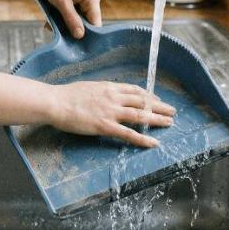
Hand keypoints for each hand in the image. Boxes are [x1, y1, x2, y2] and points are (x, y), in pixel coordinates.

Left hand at [36, 0, 101, 38]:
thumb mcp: (61, 1)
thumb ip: (71, 19)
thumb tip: (80, 36)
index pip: (95, 23)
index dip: (87, 36)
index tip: (76, 46)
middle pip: (86, 22)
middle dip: (72, 29)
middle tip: (58, 36)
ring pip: (78, 19)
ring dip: (64, 24)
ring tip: (50, 25)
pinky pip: (73, 13)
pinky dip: (63, 18)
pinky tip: (50, 21)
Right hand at [47, 81, 175, 147]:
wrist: (56, 102)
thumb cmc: (66, 96)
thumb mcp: (88, 87)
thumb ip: (101, 92)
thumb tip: (106, 95)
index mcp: (109, 87)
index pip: (135, 90)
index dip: (149, 95)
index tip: (157, 100)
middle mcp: (113, 97)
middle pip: (142, 101)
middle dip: (160, 106)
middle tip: (172, 111)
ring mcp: (111, 112)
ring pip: (140, 115)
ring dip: (158, 119)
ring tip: (170, 123)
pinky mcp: (105, 126)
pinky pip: (129, 133)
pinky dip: (143, 138)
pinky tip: (154, 142)